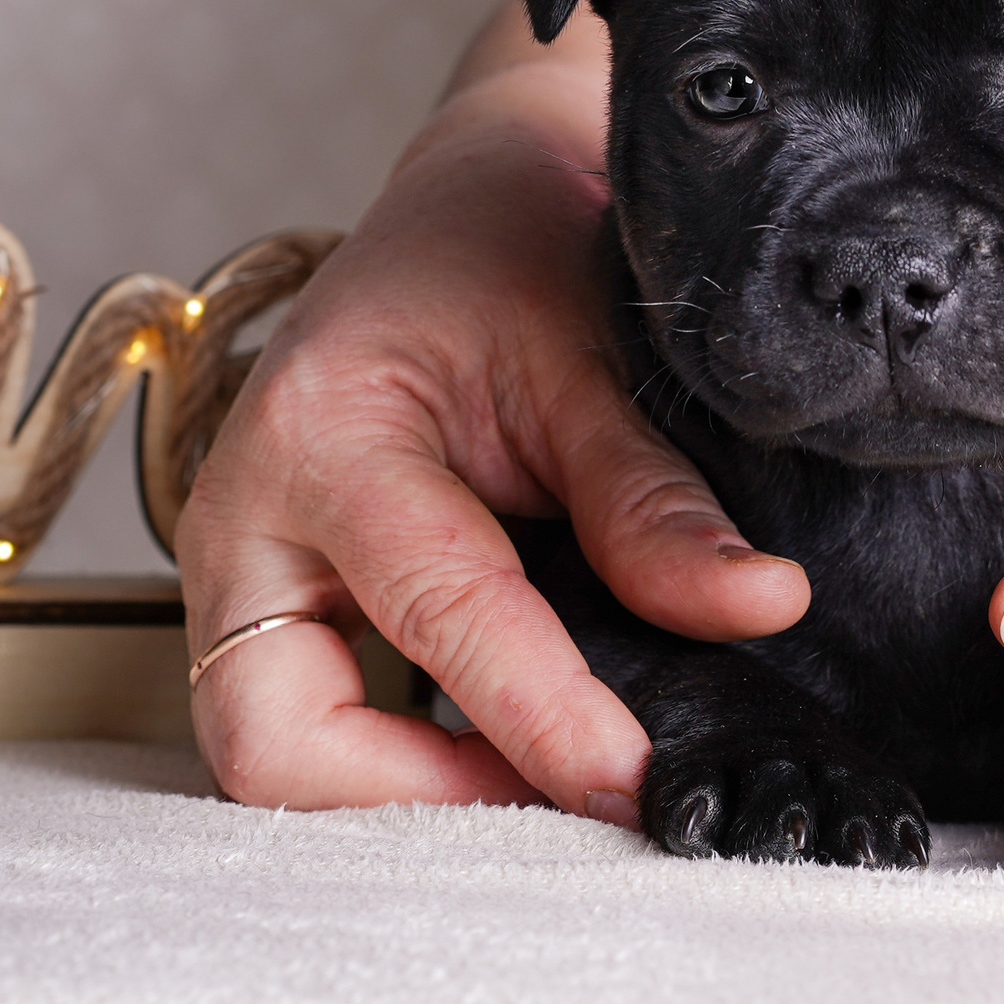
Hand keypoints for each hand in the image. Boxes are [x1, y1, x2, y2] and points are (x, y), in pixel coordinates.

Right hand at [176, 44, 808, 816]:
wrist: (462, 203)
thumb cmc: (509, 252)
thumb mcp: (592, 355)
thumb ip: (655, 499)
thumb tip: (759, 608)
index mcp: (324, 433)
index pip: (438, 612)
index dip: (542, 716)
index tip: (637, 782)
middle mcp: (248, 515)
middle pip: (278, 742)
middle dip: (421, 800)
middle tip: (578, 794)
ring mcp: (244, 568)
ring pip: (278, 753)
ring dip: (414, 791)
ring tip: (562, 767)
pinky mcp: (276, 600)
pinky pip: (314, 721)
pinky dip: (410, 757)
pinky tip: (518, 739)